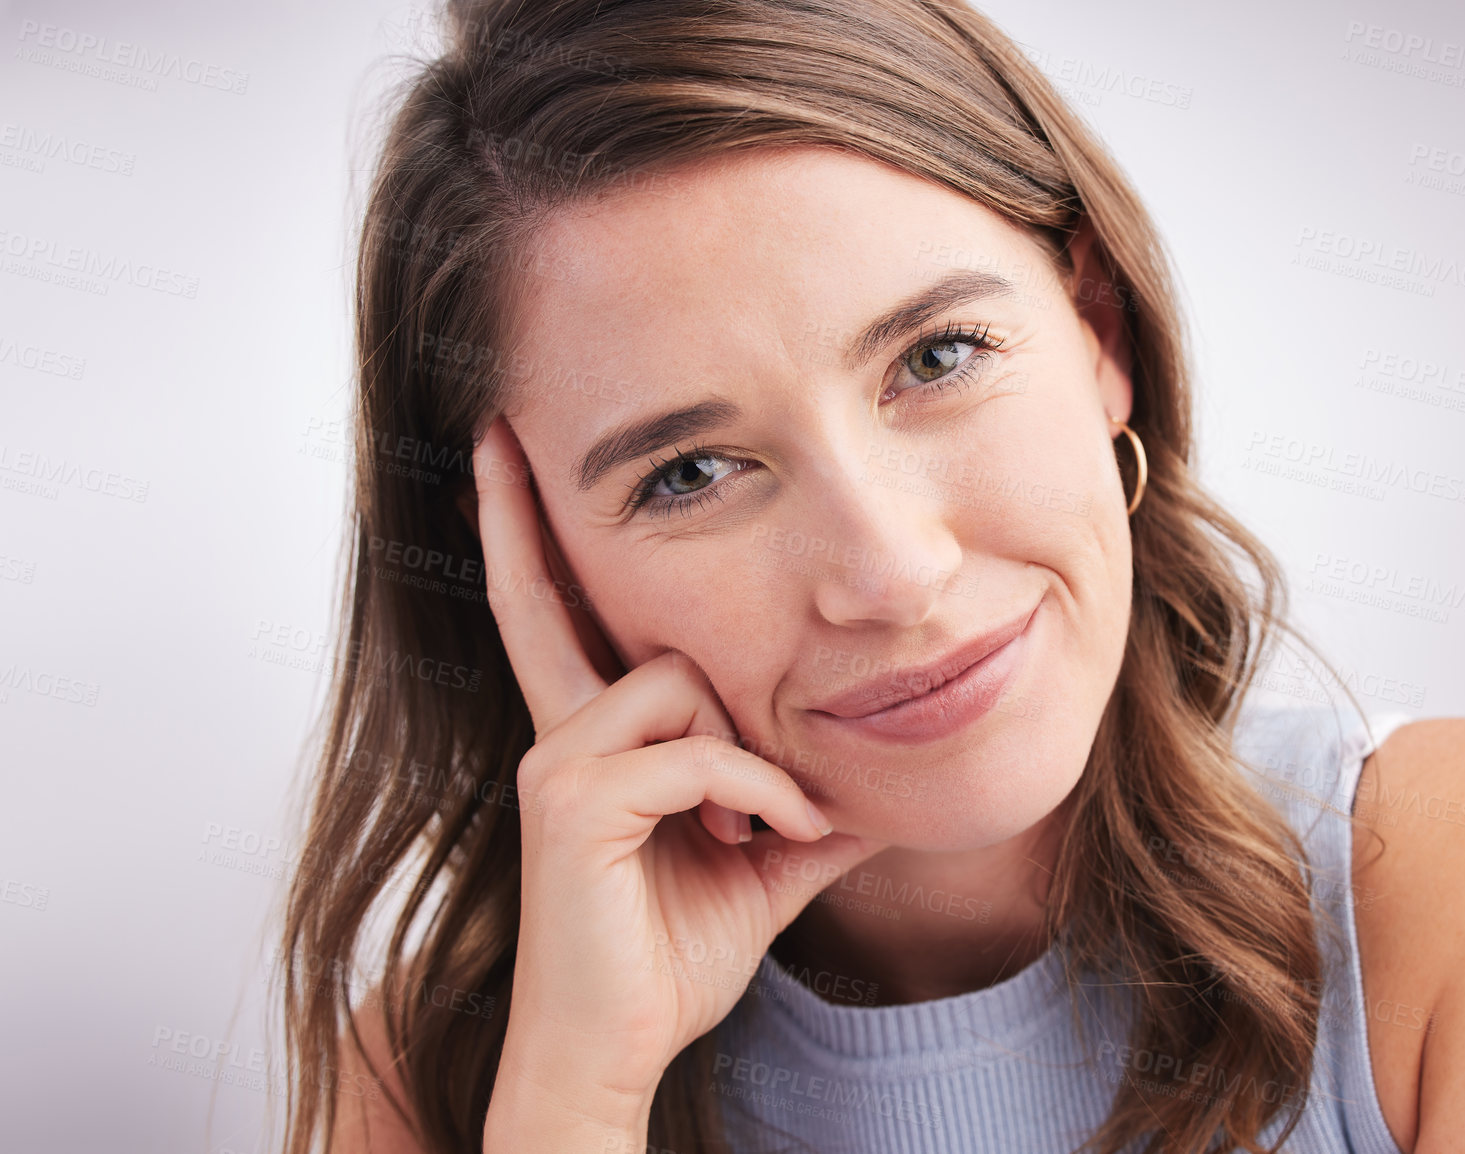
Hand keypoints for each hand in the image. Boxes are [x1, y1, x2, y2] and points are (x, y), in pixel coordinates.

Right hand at [471, 417, 884, 1151]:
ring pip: (677, 677)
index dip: (522, 532)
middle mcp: (560, 734)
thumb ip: (807, 807)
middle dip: (533, 525)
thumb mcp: (759, 867)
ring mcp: (558, 762)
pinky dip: (759, 792)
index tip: (504, 451)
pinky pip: (697, 752)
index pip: (552, 615)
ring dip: (749, 750)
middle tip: (534, 476)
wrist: (614, 1053)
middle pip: (560, 602)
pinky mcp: (573, 799)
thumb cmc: (669, 961)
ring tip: (773, 824)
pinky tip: (777, 839)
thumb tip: (885, 782)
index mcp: (593, 739)